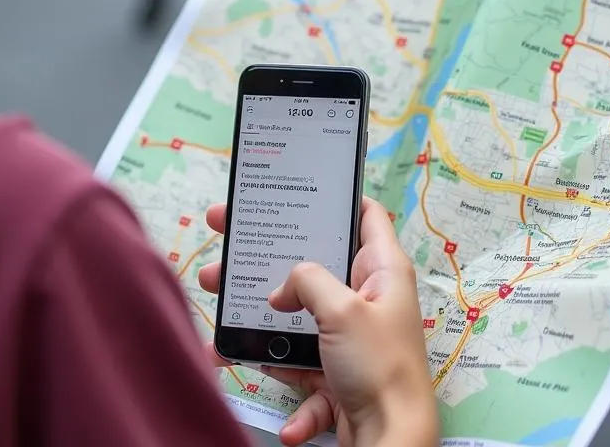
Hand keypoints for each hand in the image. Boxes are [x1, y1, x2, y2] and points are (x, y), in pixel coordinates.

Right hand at [198, 199, 437, 446]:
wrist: (391, 441)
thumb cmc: (379, 366)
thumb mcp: (342, 310)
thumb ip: (308, 282)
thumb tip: (282, 287)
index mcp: (382, 270)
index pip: (365, 215)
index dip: (337, 197)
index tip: (298, 188)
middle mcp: (368, 297)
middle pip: (315, 266)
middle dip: (271, 258)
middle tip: (228, 238)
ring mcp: (351, 336)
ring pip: (299, 316)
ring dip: (262, 320)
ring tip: (218, 311)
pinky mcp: (337, 372)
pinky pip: (301, 366)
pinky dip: (282, 376)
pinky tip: (271, 392)